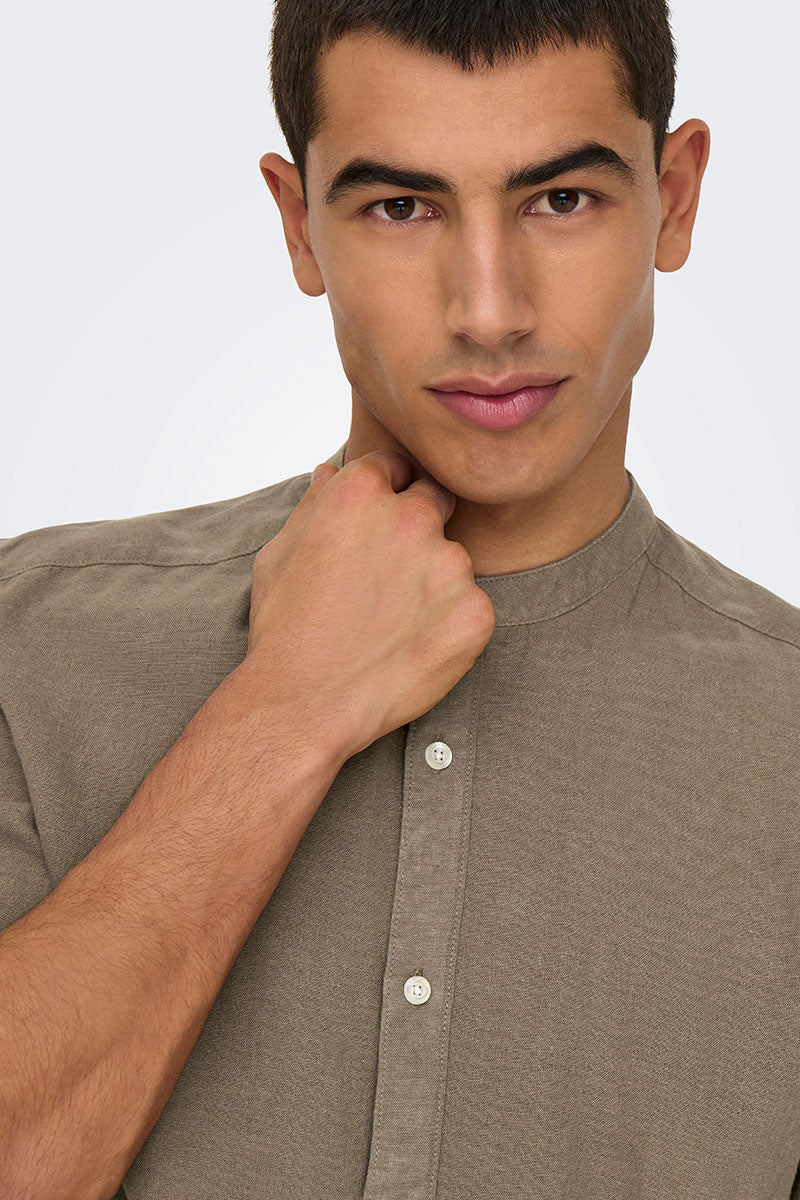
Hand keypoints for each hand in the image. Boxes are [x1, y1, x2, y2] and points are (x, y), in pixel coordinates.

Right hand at [240, 450, 495, 760]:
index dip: (383, 497)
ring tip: (390, 624)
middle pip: (434, 500)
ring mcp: (450, 565)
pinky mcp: (475, 613)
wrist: (305, 703)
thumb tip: (330, 473)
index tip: (371, 531)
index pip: (394, 467)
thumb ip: (314, 505)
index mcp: (362, 493)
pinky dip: (449, 625)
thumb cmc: (285, 628)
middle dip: (416, 527)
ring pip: (452, 561)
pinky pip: (471, 608)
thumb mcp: (280, 552)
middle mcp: (412, 518)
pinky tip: (411, 648)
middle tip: (386, 578)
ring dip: (432, 582)